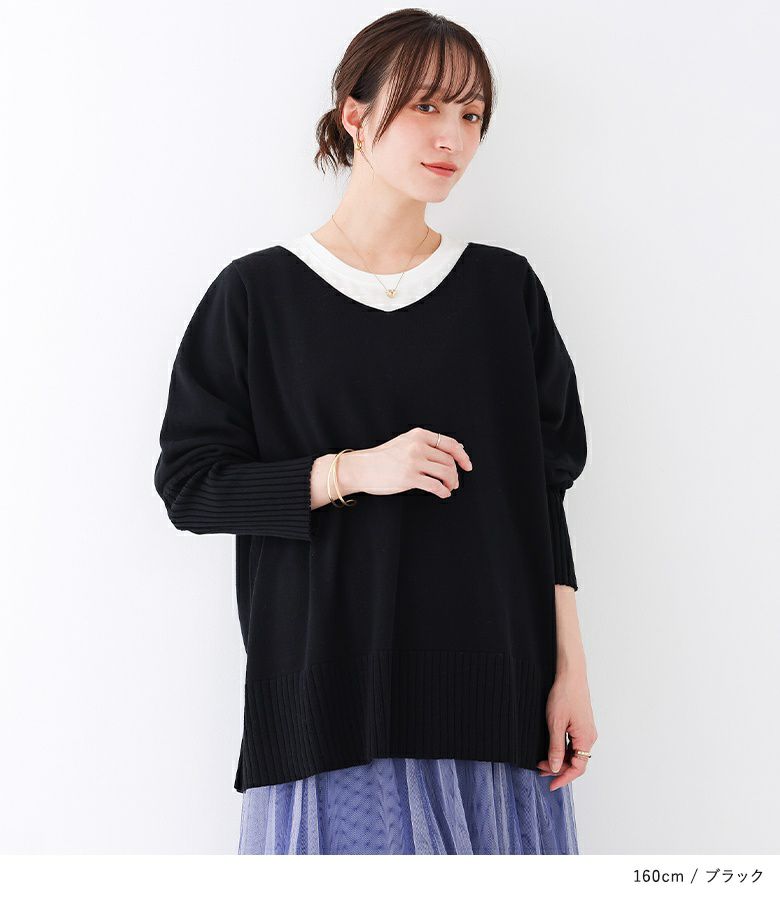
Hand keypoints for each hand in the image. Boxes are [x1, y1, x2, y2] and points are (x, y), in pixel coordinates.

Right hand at [339, 427, 472, 498]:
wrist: (360, 468)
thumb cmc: (382, 458)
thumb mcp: (405, 443)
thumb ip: (428, 444)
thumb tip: (457, 447)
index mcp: (418, 435)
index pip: (449, 443)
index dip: (462, 455)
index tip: (467, 465)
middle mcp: (417, 446)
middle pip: (449, 460)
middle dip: (456, 473)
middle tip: (454, 483)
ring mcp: (413, 461)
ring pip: (446, 472)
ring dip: (451, 483)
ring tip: (449, 488)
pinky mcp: (409, 477)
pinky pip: (435, 485)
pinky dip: (443, 491)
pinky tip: (443, 494)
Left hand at [536, 667, 596, 791]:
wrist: (571, 674)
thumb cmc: (564, 695)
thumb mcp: (555, 724)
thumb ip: (556, 748)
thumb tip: (557, 768)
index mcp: (586, 738)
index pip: (578, 768)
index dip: (564, 778)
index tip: (551, 785)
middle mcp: (589, 736)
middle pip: (576, 762)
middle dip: (558, 769)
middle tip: (540, 770)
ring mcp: (586, 730)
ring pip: (574, 753)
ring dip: (560, 759)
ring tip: (542, 762)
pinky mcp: (582, 724)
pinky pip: (574, 743)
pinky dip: (563, 750)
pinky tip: (552, 750)